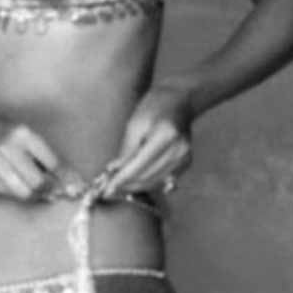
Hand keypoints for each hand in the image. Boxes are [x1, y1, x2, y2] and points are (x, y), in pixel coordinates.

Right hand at [0, 115, 83, 200]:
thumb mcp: (25, 136)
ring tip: (42, 192)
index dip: (66, 178)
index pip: (52, 162)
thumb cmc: (3, 134)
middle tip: (58, 192)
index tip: (77, 187)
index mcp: (23, 134)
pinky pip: (10, 193)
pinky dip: (21, 194)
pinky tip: (24, 188)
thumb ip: (45, 156)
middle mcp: (9, 147)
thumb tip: (69, 179)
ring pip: (25, 191)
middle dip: (52, 190)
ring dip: (38, 195)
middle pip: (39, 181)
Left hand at [100, 83, 194, 197]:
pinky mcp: (186, 162)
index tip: (106, 190)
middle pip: (147, 177)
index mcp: (165, 136)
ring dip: (136, 187)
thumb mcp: (134, 125)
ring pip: (155, 183)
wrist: (177, 102)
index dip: (121, 181)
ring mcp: (184, 157)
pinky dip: (149, 183)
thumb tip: (114, 173)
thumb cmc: (153, 108)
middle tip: (110, 188)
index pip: (138, 166)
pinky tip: (137, 183)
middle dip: (127, 185)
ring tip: (121, 185)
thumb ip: (126, 151)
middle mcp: (178, 149)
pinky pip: (164, 181)